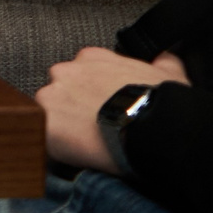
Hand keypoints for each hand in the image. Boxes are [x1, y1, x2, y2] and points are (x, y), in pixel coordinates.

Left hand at [35, 47, 188, 171]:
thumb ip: (163, 61)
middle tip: (93, 128)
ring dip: (62, 127)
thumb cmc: (162, 102)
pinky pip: (42, 138)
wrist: (152, 128)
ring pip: (48, 113)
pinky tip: (74, 156)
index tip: (103, 107)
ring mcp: (51, 97)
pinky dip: (55, 147)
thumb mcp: (170, 74)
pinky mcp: (45, 124)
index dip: (91, 93)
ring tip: (86, 145)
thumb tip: (166, 55)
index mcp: (90, 57)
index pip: (81, 71)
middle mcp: (65, 72)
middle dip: (73, 108)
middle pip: (60, 91)